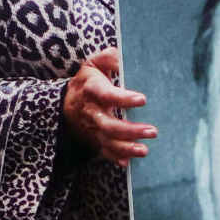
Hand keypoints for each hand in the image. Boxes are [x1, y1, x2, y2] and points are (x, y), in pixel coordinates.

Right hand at [61, 48, 154, 163]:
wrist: (67, 102)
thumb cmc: (88, 80)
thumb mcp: (95, 63)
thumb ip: (111, 58)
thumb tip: (125, 58)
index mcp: (92, 90)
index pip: (107, 95)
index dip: (124, 99)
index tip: (142, 100)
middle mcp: (92, 112)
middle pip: (109, 125)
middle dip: (130, 131)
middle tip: (152, 131)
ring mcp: (93, 129)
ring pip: (108, 142)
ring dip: (126, 148)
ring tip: (144, 150)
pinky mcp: (96, 139)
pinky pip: (105, 152)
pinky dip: (115, 158)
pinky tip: (128, 161)